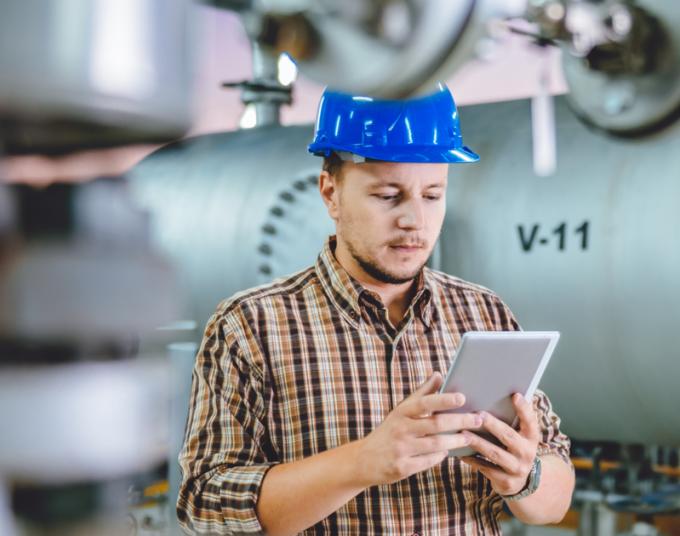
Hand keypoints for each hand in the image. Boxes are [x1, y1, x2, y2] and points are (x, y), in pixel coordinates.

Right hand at [356, 372, 481, 486]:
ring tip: (470, 437)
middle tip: (478, 419)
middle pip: (435, 424)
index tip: (462, 397)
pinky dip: (441, 456)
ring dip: (456, 441)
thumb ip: (421, 393)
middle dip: (460, 422)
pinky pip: (429, 461)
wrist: (364, 459)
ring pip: (436, 444)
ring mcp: (401, 449)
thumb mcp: (401, 410)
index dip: (443, 400)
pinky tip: (449, 451)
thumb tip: (438, 373)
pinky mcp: (403, 467)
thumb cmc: (389, 430)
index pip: (424, 403)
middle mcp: (401, 429)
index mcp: (401, 412)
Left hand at [461, 393, 539, 495]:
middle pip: (509, 437)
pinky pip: (486, 468)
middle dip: (493, 425)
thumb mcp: (521, 435)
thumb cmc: (515, 448)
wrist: (523, 482)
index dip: (524, 409)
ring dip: (478, 443)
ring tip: (463, 433)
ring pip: (495, 454)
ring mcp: (517, 468)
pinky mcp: (505, 481)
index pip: (531, 421)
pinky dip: (472, 460)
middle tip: (478, 414)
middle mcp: (527, 453)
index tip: (515, 395)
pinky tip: (460, 453)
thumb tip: (509, 391)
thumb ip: (516, 418)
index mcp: (531, 438)